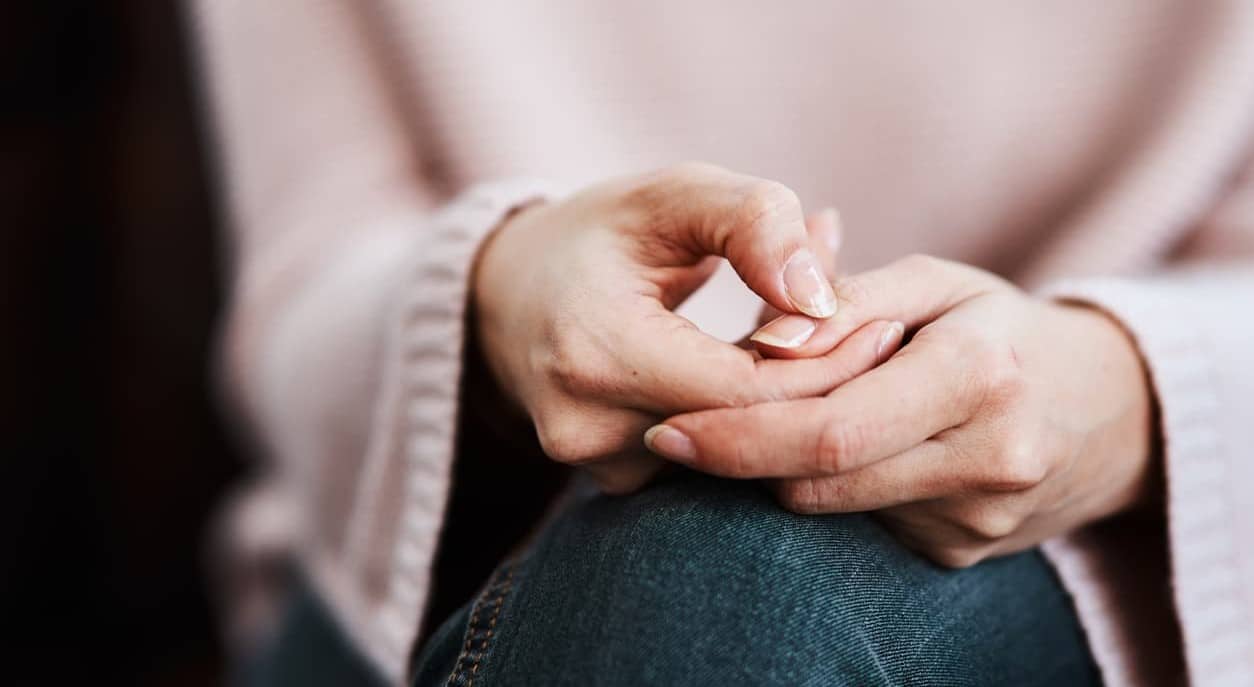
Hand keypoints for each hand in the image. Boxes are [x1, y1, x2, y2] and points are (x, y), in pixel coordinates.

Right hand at [473, 163, 898, 492]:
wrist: (506, 297)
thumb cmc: (600, 234)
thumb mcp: (674, 194)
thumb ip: (754, 224)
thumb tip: (822, 299)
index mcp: (595, 349)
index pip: (749, 391)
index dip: (827, 364)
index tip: (884, 325)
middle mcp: (586, 427)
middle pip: (748, 433)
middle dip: (818, 386)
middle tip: (875, 335)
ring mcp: (594, 467)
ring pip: (734, 454)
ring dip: (784, 404)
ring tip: (815, 339)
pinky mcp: (610, 484)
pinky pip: (707, 461)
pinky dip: (746, 420)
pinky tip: (762, 371)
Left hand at [646, 255, 1157, 565]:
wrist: (1108, 410)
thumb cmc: (1000, 328)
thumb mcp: (934, 283)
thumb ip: (845, 301)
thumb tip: (763, 344)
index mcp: (980, 375)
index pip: (829, 431)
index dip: (737, 437)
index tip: (669, 430)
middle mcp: (987, 459)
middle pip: (818, 482)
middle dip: (742, 457)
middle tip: (683, 431)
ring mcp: (977, 520)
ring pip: (831, 507)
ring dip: (788, 467)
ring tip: (798, 414)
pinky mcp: (961, 553)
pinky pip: (861, 523)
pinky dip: (835, 486)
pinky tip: (855, 448)